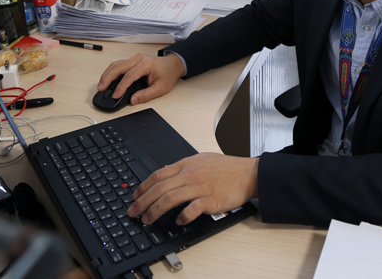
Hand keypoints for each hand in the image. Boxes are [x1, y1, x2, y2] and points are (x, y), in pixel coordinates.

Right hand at [97, 53, 185, 104]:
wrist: (172, 64)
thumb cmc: (167, 74)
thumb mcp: (161, 88)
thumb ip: (146, 95)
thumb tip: (133, 100)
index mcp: (146, 64)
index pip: (129, 76)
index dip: (121, 87)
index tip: (115, 95)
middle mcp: (138, 59)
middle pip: (118, 67)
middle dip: (108, 78)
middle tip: (101, 88)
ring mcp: (134, 58)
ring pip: (116, 64)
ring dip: (107, 74)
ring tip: (101, 85)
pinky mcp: (132, 60)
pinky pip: (118, 64)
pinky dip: (111, 72)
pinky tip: (107, 79)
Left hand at [127, 153, 258, 225]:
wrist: (248, 173)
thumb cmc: (227, 168)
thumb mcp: (202, 159)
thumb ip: (184, 166)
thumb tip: (166, 173)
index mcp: (186, 164)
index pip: (158, 175)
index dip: (143, 186)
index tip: (135, 196)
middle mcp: (190, 175)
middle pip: (159, 189)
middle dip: (142, 202)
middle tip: (133, 212)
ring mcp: (199, 187)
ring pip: (169, 199)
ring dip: (155, 211)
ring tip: (147, 219)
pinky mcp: (209, 200)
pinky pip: (190, 210)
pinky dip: (181, 217)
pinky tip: (178, 221)